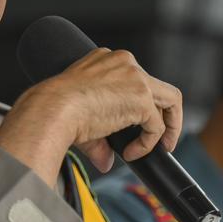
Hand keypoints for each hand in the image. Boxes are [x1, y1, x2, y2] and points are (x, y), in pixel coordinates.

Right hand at [0, 48, 182, 183]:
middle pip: (158, 87)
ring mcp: (136, 78)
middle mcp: (125, 63)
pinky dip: (148, 143)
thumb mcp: (83, 118)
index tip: (136, 124)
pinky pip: (156, 126)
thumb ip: (100, 138)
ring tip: (162, 147)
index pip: (136, 80)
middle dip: (163, 114)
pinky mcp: (141, 98)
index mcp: (107, 60)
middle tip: (161, 138)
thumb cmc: (56, 109)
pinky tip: (131, 153)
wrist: (51, 109)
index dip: (140, 105)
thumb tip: (105, 161)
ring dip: (170, 126)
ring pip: (171, 99)